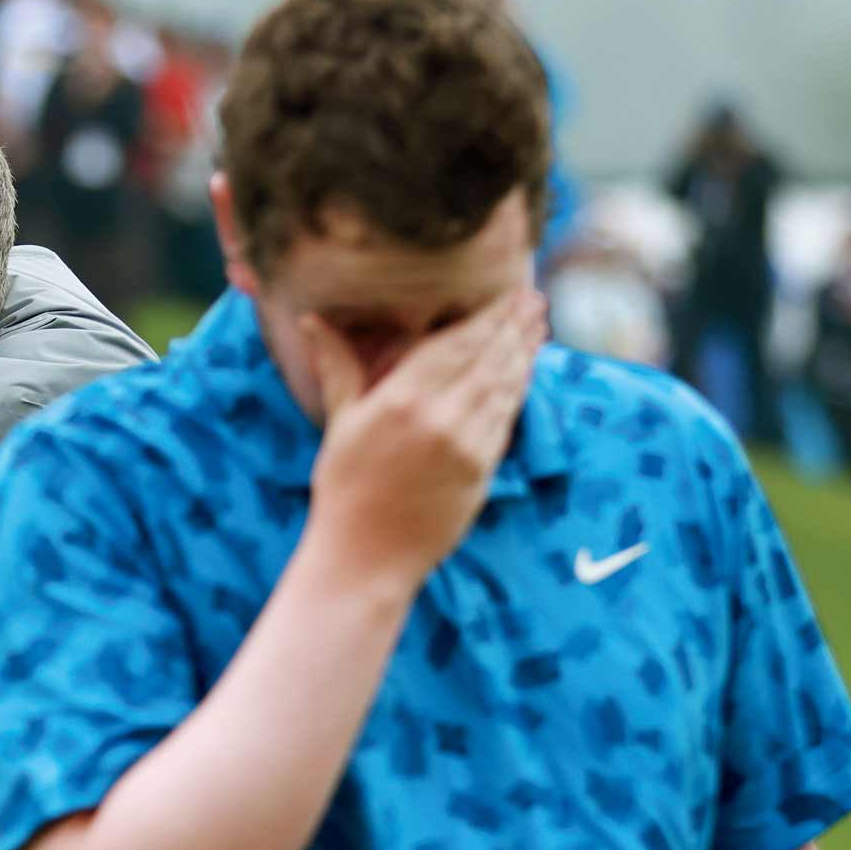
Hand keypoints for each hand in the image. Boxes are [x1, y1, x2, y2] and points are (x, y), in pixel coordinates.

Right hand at [300, 291, 545, 590]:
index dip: (486, 316)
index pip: (454, 344)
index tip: (508, 293)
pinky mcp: (482, 470)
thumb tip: (311, 319)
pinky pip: (506, 419)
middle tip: (534, 298)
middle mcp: (439, 417)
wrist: (365, 556)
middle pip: (487, 358)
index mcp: (400, 399)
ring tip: (539, 325)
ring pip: (504, 386)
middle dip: (514, 326)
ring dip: (525, 352)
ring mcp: (466, 445)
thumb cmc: (344, 489)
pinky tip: (527, 371)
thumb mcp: (340, 422)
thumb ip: (338, 366)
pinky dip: (520, 390)